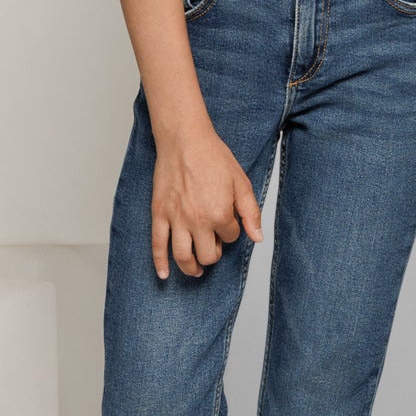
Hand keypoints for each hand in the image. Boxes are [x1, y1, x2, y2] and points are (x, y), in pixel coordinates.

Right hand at [151, 124, 261, 278]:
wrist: (185, 140)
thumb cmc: (213, 157)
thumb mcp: (241, 183)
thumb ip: (251, 213)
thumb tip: (257, 237)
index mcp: (219, 213)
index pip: (230, 237)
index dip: (231, 231)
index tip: (228, 220)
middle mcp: (197, 221)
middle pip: (207, 254)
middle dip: (213, 254)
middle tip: (214, 248)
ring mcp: (176, 219)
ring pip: (183, 256)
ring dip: (191, 268)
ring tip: (196, 269)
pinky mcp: (159, 214)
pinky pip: (157, 245)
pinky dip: (160, 263)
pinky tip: (164, 274)